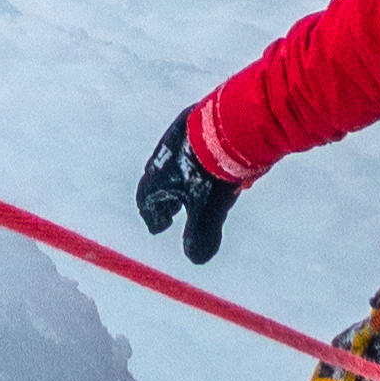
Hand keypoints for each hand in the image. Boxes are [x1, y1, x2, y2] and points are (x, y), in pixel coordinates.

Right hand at [136, 105, 243, 266]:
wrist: (233, 123)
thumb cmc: (215, 169)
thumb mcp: (209, 210)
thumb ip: (200, 237)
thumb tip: (196, 259)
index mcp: (159, 176)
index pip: (145, 200)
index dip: (152, 217)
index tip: (160, 228)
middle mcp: (164, 153)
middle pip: (158, 179)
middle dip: (164, 198)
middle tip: (173, 210)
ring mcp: (180, 134)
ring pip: (176, 162)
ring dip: (182, 179)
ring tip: (195, 191)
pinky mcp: (198, 121)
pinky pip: (193, 147)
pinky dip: (198, 161)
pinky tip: (217, 168)